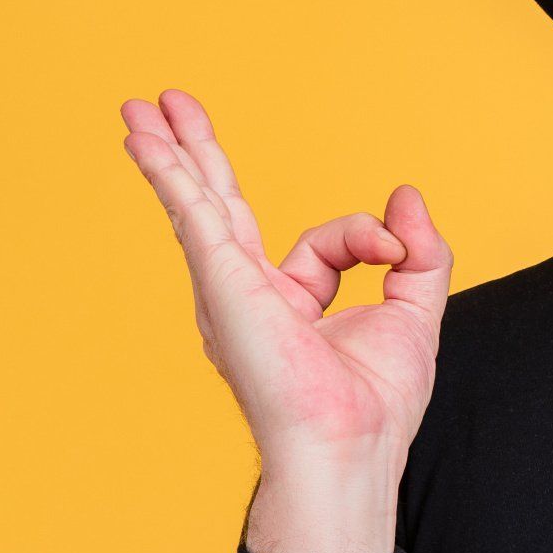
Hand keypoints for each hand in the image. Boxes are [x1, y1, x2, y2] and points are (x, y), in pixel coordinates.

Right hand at [120, 89, 452, 552]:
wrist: (351, 447)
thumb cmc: (376, 403)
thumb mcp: (414, 310)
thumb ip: (416, 250)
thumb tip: (404, 194)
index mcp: (289, 303)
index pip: (323, 241)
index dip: (368, 236)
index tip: (394, 247)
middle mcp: (248, 296)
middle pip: (221, 207)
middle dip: (198, 155)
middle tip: (168, 105)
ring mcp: (229, 292)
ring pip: (198, 206)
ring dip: (169, 153)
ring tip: (137, 107)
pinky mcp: (223, 287)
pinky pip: (195, 218)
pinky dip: (172, 177)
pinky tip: (146, 142)